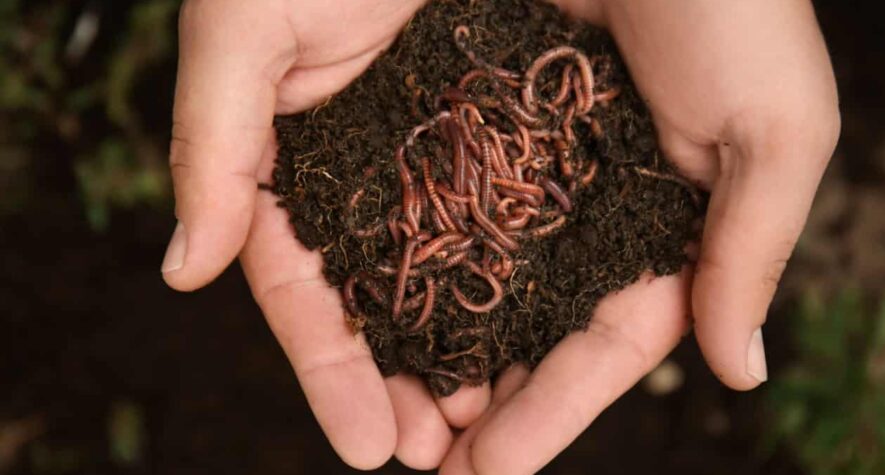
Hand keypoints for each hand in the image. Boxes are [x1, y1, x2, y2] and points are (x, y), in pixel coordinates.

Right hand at [160, 0, 490, 469]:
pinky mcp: (514, 138)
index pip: (308, 290)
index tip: (365, 446)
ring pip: (458, 283)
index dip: (332, 372)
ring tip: (491, 440)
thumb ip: (211, 145)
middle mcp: (375, 175)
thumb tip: (182, 268)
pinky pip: (527, 230)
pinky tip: (546, 354)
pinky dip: (532, 294)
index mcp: (304, 164)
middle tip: (435, 460)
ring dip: (474, 366)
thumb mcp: (242, 30)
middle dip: (407, 389)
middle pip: (387, 305)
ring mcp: (446, 160)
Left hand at [439, 0, 839, 472]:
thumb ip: (751, 249)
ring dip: (438, 350)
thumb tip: (737, 371)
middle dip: (487, 403)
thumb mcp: (776, 127)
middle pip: (534, 330)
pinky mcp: (478, 124)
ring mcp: (532, 170)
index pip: (609, 342)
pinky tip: (371, 313)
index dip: (556, 411)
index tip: (493, 470)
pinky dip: (410, 260)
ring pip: (481, 280)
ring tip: (392, 416)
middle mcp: (592, 210)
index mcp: (666, 226)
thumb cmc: (735, 6)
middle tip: (429, 465)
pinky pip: (438, 205)